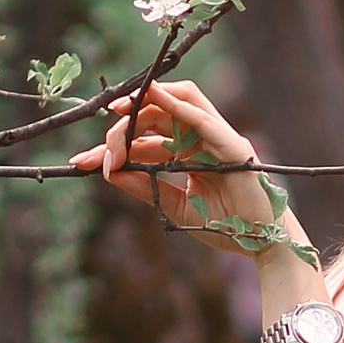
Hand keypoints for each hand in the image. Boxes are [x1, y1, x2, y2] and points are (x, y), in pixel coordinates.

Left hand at [76, 77, 292, 243]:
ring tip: (117, 109)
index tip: (81, 161)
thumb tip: (108, 172)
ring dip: (147, 100)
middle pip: (157, 113)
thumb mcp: (172, 205)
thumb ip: (143, 185)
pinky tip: (153, 97)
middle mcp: (203, 138)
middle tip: (100, 154)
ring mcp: (219, 137)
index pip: (146, 137)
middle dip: (123, 127)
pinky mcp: (232, 144)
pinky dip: (176, 105)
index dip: (113, 144)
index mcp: (190, 151)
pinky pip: (201, 117)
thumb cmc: (226, 227)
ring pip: (181, 100)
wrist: (261, 245)